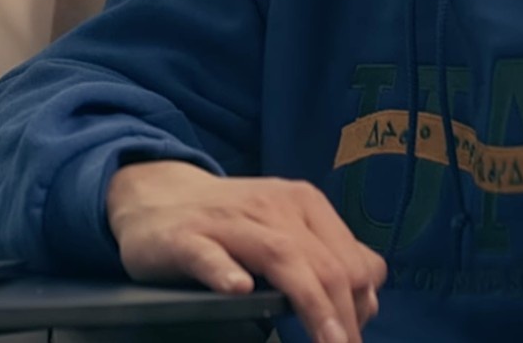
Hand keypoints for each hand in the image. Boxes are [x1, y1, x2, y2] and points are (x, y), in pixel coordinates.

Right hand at [106, 161, 385, 342]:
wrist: (152, 195)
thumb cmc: (229, 222)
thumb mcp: (285, 227)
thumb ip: (326, 256)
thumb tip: (370, 297)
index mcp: (302, 203)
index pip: (352, 260)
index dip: (362, 305)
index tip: (352, 333)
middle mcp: (270, 207)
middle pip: (323, 264)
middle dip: (344, 316)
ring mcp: (226, 222)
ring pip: (280, 257)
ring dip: (310, 303)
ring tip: (326, 340)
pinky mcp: (185, 238)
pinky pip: (208, 254)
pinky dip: (224, 271)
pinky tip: (238, 289)